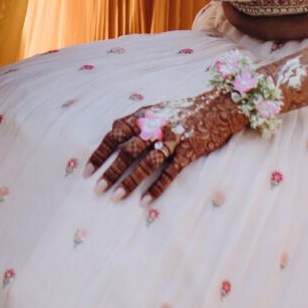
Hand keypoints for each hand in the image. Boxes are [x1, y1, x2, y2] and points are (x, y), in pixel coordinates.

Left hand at [89, 89, 244, 205]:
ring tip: (116, 197)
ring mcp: (173, 138)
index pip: (115, 134)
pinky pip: (171, 172)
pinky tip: (145, 201)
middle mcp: (156, 126)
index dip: (100, 153)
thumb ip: (136, 121)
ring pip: (147, 162)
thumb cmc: (183, 111)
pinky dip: (157, 187)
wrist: (219, 106)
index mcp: (144, 116)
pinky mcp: (190, 150)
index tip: (87, 171)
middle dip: (111, 171)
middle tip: (97, 189)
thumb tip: (112, 130)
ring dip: (130, 181)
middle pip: (128, 151)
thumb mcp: (156, 110)